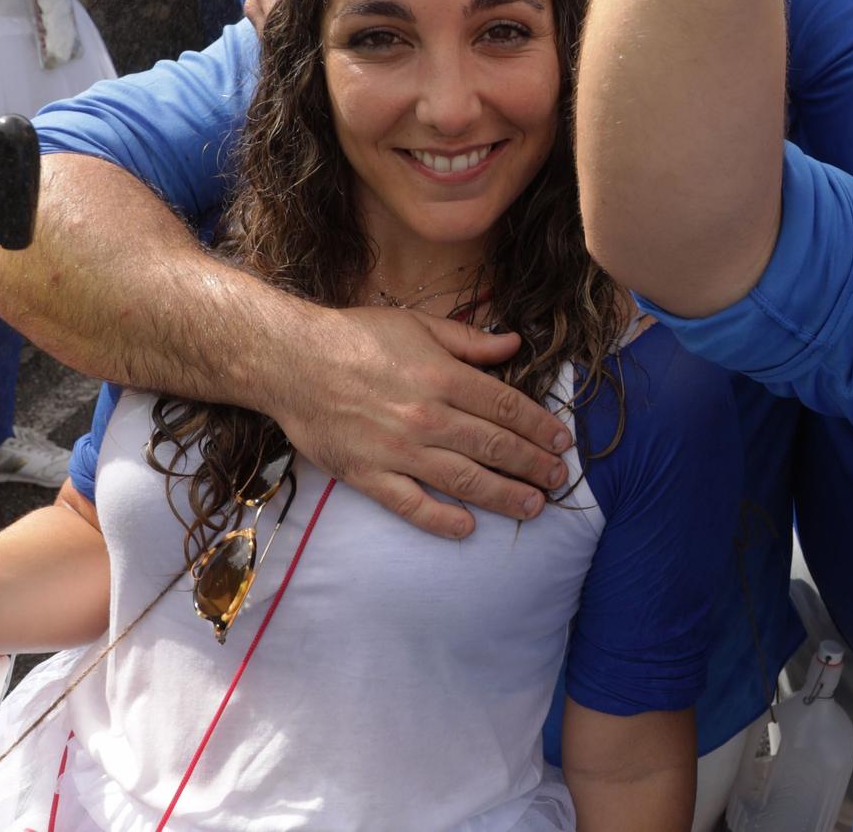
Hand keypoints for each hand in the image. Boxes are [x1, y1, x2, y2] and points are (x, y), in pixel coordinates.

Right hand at [263, 305, 573, 538]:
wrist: (289, 361)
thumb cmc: (356, 336)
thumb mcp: (419, 324)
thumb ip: (470, 341)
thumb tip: (515, 343)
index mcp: (444, 377)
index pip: (507, 408)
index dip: (541, 427)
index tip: (563, 441)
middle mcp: (427, 417)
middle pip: (494, 447)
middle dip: (533, 465)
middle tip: (559, 479)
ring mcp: (398, 450)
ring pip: (463, 480)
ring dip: (503, 496)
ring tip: (533, 506)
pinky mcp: (368, 475)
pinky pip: (410, 505)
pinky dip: (440, 520)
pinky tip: (467, 528)